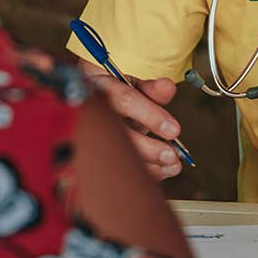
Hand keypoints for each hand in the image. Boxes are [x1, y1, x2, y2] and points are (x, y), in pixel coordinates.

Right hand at [80, 61, 183, 179]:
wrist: (84, 101)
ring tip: (170, 166)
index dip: (151, 116)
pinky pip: (113, 168)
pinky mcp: (92, 153)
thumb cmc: (109, 95)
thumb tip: (167, 87)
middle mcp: (92, 111)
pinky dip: (140, 172)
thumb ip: (150, 89)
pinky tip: (158, 171)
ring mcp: (89, 133)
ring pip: (114, 155)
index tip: (174, 130)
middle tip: (171, 155)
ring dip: (147, 165)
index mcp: (102, 87)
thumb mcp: (129, 86)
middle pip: (117, 133)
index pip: (125, 100)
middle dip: (148, 148)